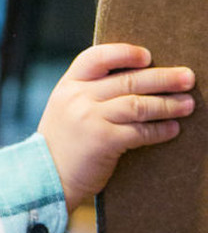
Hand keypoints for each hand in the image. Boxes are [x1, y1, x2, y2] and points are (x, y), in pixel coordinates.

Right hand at [37, 44, 194, 212]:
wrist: (44, 178)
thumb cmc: (63, 144)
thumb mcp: (66, 108)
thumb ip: (89, 92)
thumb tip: (136, 79)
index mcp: (69, 85)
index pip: (97, 57)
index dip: (125, 54)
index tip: (148, 56)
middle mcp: (78, 98)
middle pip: (128, 80)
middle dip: (163, 78)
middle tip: (188, 78)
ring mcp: (90, 118)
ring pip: (138, 104)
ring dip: (168, 105)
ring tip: (188, 104)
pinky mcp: (103, 141)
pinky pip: (139, 132)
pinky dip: (159, 130)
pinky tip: (173, 129)